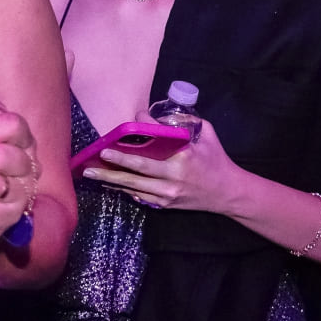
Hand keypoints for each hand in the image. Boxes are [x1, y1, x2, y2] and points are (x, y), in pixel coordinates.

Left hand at [82, 119, 246, 213]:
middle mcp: (172, 180)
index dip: (130, 146)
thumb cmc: (216, 160)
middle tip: (91, 162)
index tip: (113, 138)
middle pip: (135, 174)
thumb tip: (154, 116)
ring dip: (110, 181)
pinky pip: (139, 196)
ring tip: (91, 174)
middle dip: (111, 168)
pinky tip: (109, 183)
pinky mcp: (165, 205)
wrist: (228, 193)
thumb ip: (183, 122)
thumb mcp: (206, 135)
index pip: (150, 152)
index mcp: (181, 161)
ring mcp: (167, 196)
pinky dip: (123, 189)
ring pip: (133, 188)